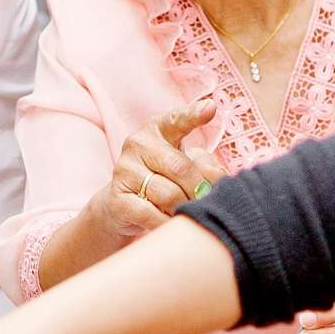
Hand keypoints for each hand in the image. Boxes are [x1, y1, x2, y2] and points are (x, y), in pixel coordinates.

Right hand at [86, 99, 223, 248]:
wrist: (122, 205)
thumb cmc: (163, 179)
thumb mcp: (186, 166)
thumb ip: (205, 166)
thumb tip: (217, 178)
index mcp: (157, 130)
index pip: (176, 120)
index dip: (193, 115)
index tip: (210, 109)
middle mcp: (137, 144)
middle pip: (180, 167)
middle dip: (199, 188)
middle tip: (206, 201)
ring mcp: (124, 171)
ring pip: (167, 194)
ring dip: (184, 208)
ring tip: (187, 212)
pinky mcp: (117, 198)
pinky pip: (151, 215)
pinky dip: (167, 223)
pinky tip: (172, 224)